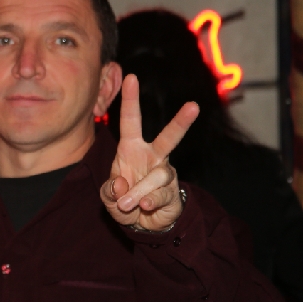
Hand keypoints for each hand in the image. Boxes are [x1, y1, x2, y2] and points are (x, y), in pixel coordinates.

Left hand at [101, 74, 198, 231]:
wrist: (142, 224)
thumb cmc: (123, 200)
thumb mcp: (108, 195)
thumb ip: (109, 190)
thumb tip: (121, 184)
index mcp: (131, 149)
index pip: (130, 120)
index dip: (131, 99)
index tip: (131, 77)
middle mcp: (152, 157)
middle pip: (169, 138)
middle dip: (181, 122)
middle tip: (194, 106)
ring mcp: (165, 174)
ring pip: (158, 175)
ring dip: (140, 189)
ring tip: (128, 203)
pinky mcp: (173, 193)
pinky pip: (162, 194)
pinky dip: (150, 201)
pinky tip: (143, 205)